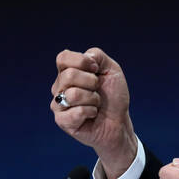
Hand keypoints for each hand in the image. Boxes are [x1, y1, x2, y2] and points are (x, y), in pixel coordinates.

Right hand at [51, 48, 136, 178]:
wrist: (119, 122)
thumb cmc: (114, 97)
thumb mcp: (112, 70)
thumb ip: (98, 56)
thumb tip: (85, 57)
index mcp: (68, 72)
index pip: (63, 58)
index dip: (82, 61)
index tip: (97, 70)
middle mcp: (60, 87)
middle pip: (69, 75)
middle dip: (92, 82)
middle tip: (98, 91)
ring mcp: (58, 104)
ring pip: (72, 94)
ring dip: (93, 99)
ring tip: (96, 104)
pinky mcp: (62, 121)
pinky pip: (76, 112)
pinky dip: (91, 112)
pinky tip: (93, 115)